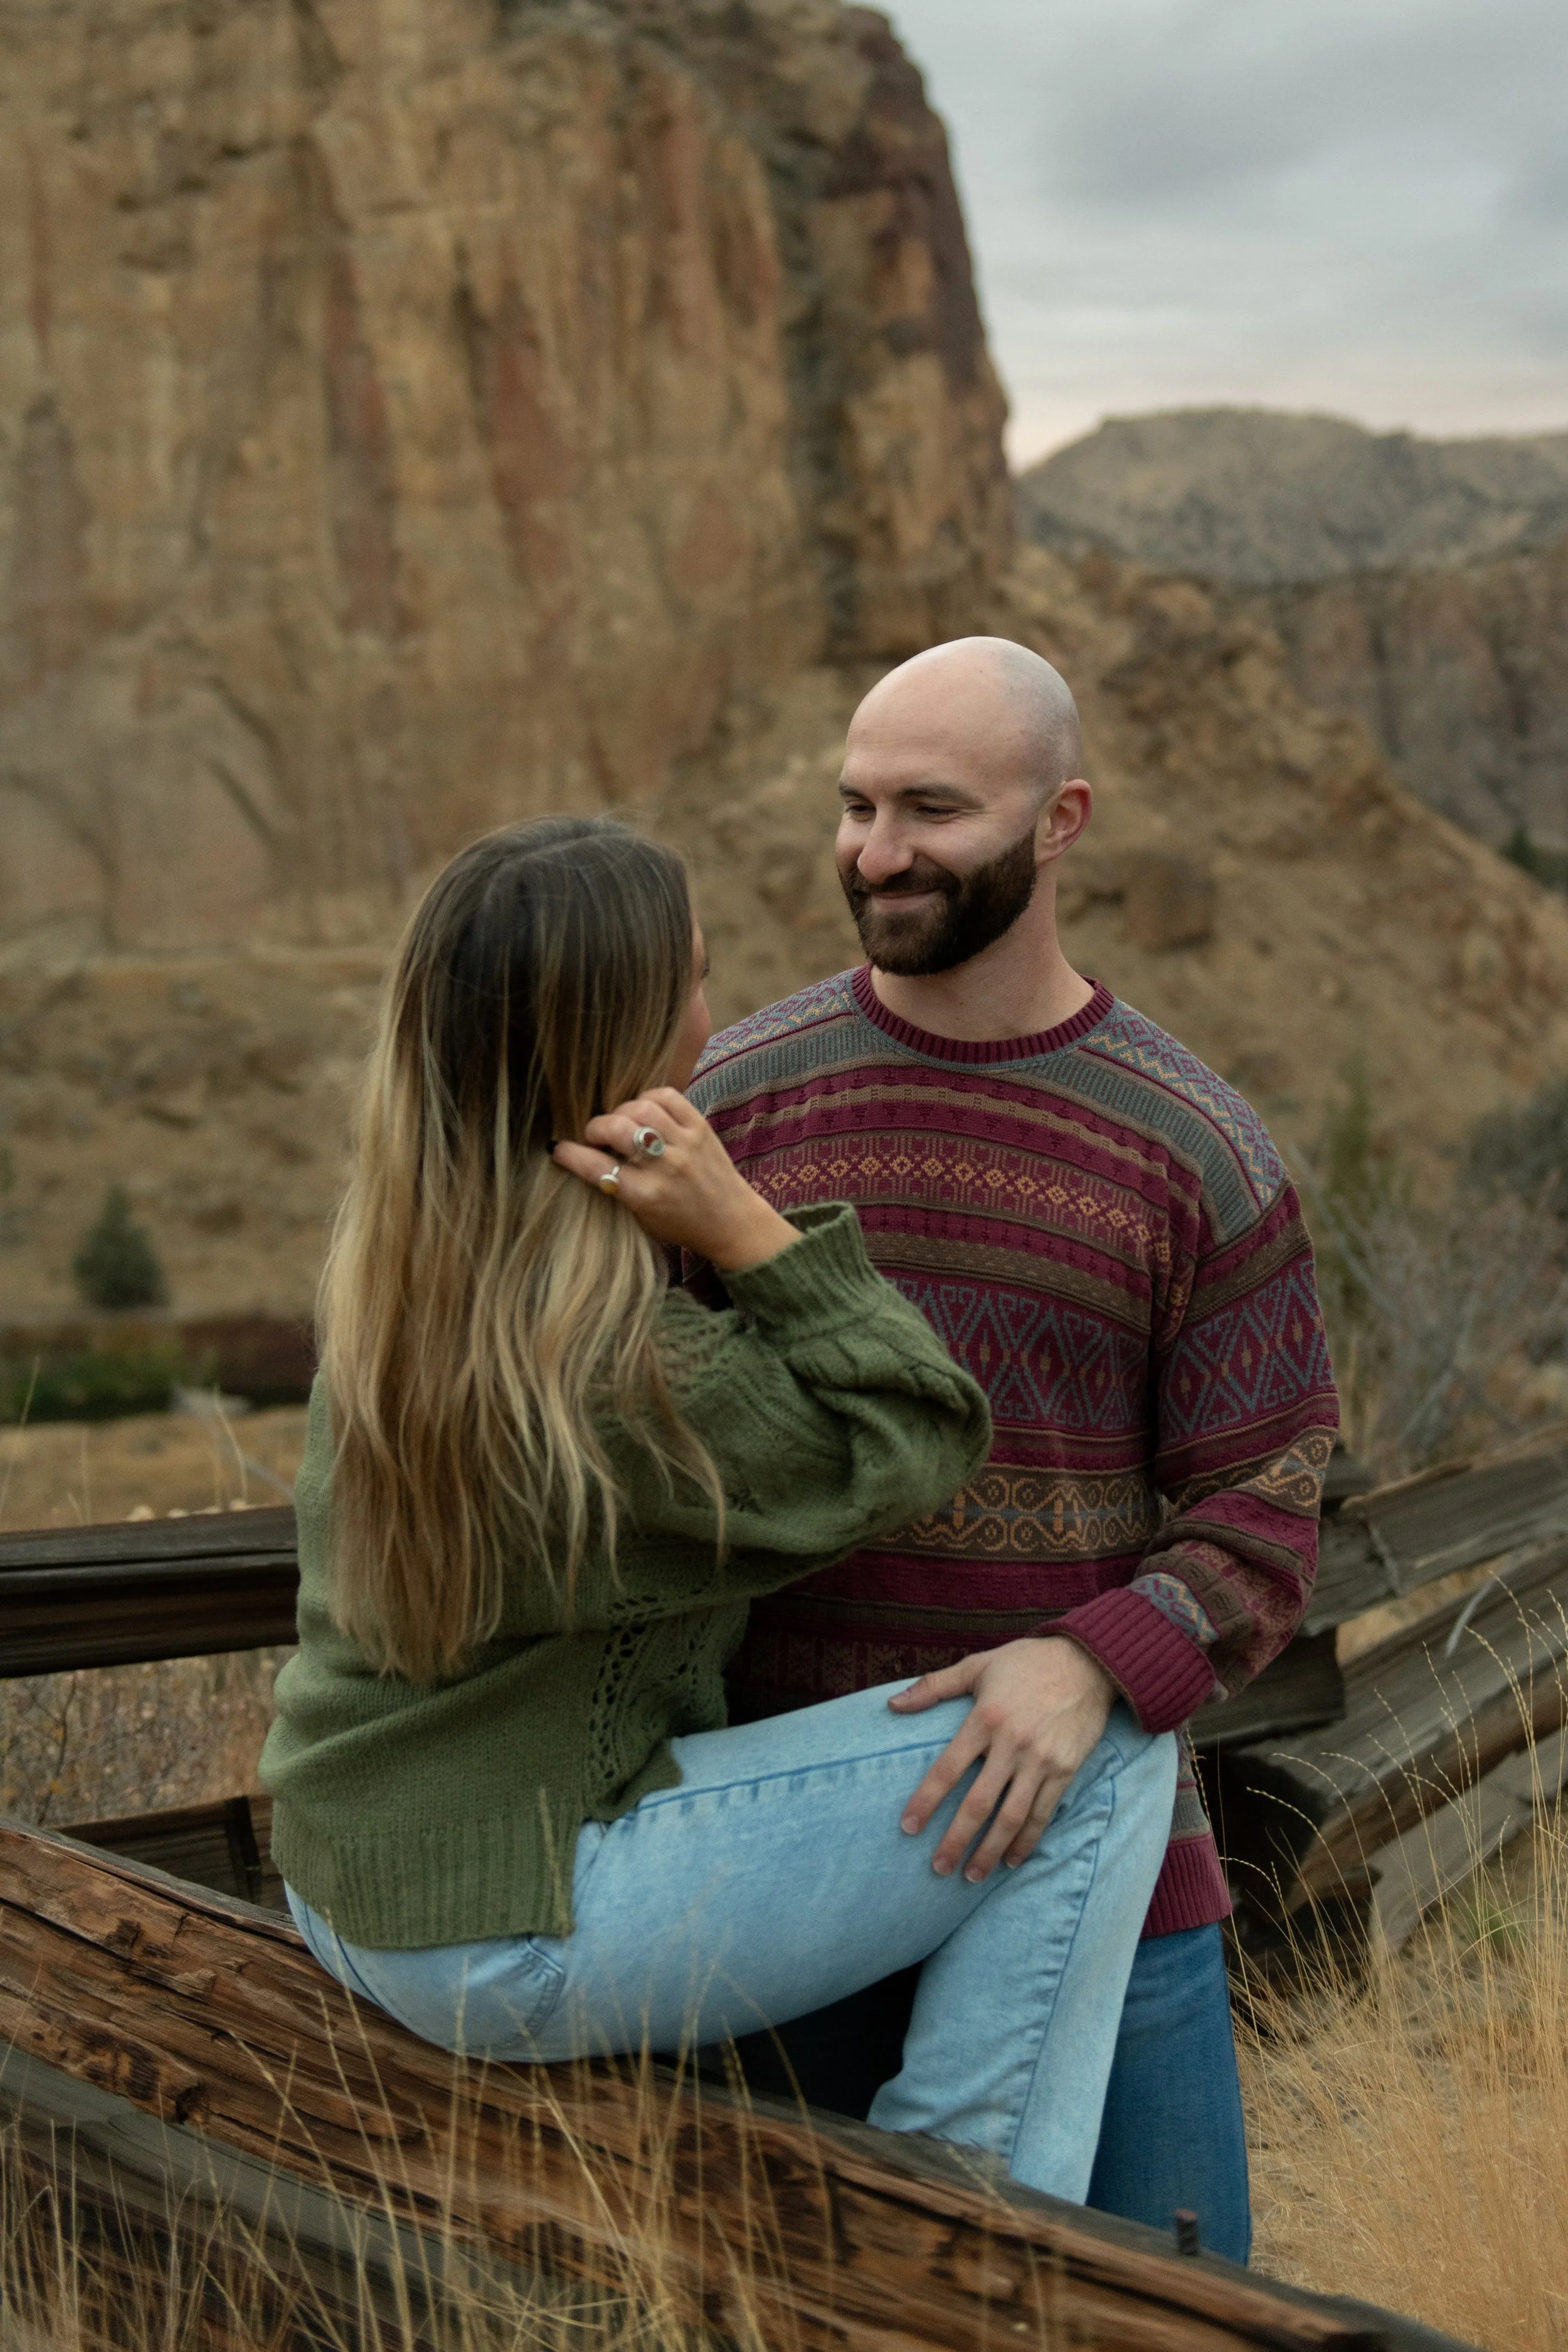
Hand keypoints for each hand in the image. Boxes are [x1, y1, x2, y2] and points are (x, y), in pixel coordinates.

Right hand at [551, 1087, 796, 1270]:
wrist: (733, 1221)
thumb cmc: (682, 1224)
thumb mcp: (642, 1219)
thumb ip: (617, 1188)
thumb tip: (586, 1156)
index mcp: (646, 1195)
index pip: (597, 1167)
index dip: (571, 1154)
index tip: (558, 1148)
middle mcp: (665, 1166)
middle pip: (617, 1129)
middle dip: (595, 1128)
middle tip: (595, 1136)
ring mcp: (685, 1143)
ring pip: (640, 1107)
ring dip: (622, 1112)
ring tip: (622, 1124)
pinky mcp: (700, 1126)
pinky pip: (667, 1096)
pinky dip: (648, 1098)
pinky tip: (644, 1112)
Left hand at [890, 1638, 1116, 1881]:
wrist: (1087, 1662)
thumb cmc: (1026, 1662)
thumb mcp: (977, 1665)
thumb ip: (933, 1686)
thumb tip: (891, 1704)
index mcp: (984, 1719)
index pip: (947, 1769)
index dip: (926, 1801)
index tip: (908, 1827)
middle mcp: (1011, 1744)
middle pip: (978, 1804)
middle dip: (956, 1840)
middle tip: (939, 1867)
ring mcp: (1040, 1760)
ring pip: (1011, 1818)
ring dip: (990, 1851)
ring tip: (971, 1875)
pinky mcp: (1065, 1770)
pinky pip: (1043, 1814)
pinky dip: (1026, 1841)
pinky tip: (1011, 1860)